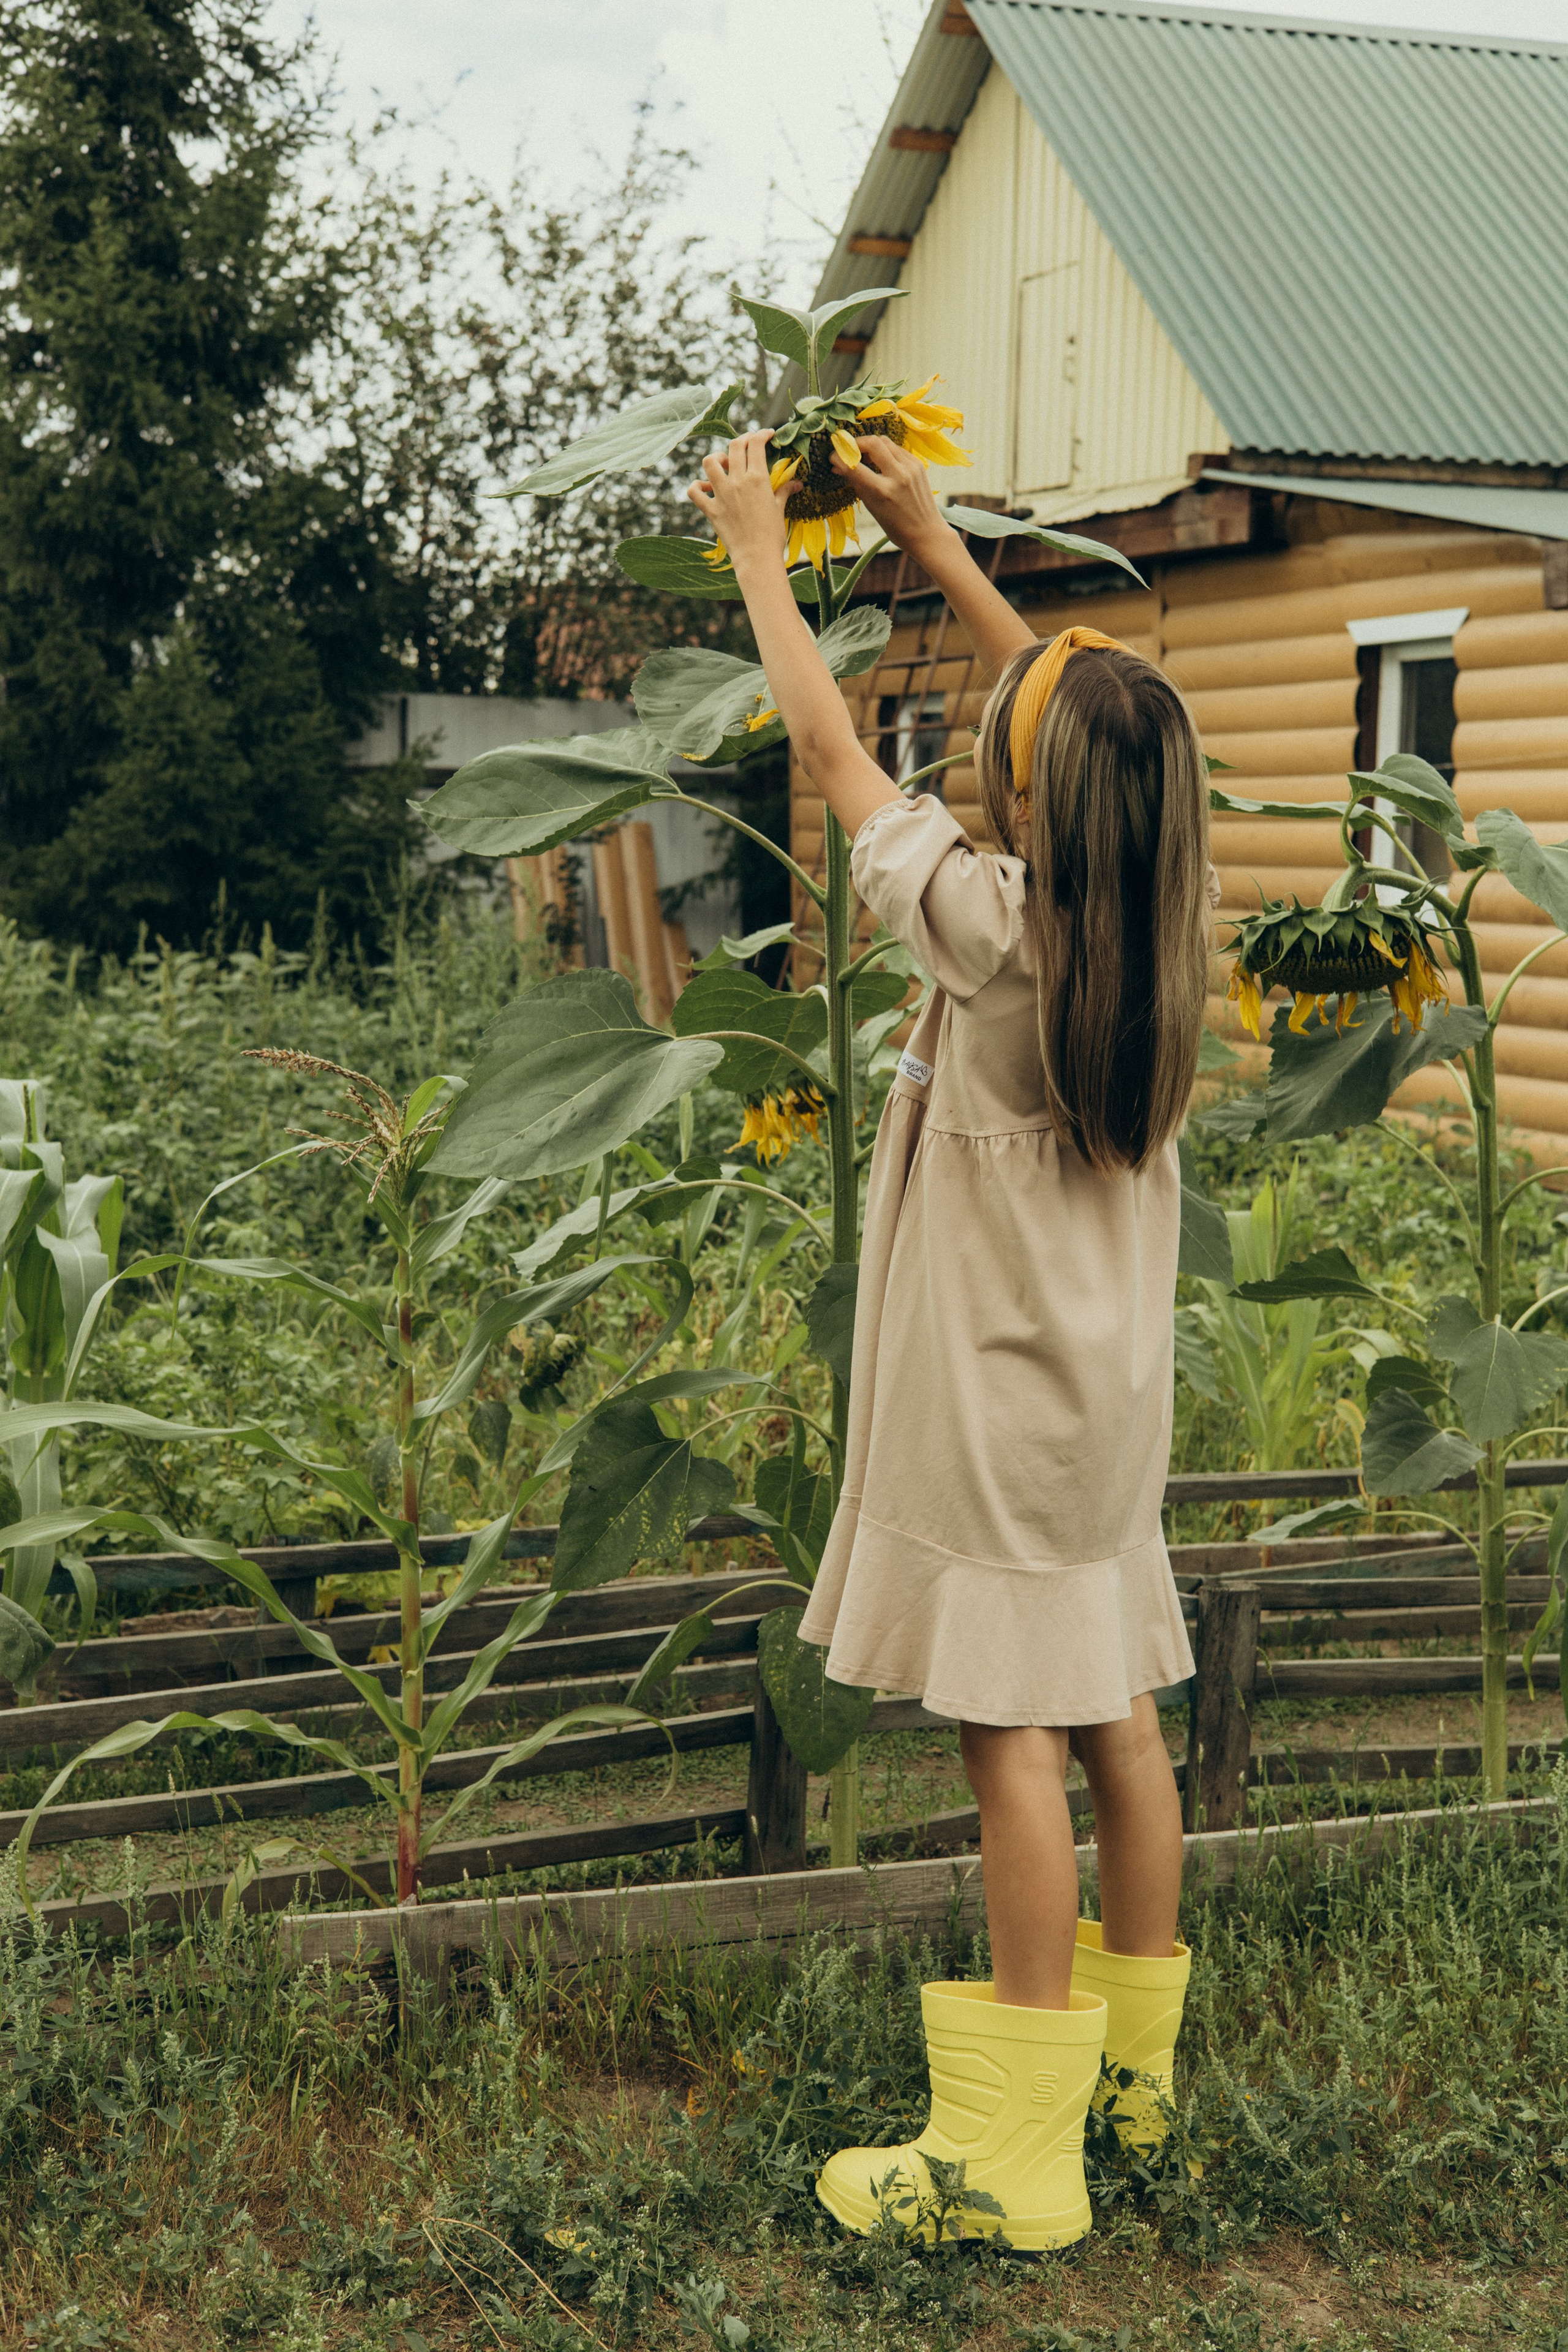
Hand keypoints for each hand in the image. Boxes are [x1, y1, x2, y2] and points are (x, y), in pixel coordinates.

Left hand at [687, 431, 792, 572]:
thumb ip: (784, 491)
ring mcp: (722, 495)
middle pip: (734, 446)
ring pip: (709, 462)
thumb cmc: (772, 535)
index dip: (761, 434)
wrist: (757, 558)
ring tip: (723, 464)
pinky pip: (694, 491)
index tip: (766, 435)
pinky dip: (697, 487)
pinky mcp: (711, 510)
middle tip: (747, 445)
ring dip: (716, 458)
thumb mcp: (779, 509)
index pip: (756, 444)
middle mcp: (737, 482)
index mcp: (757, 478)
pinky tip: (705, 488)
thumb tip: (797, 483)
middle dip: (742, 440)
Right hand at [833, 435, 955, 562]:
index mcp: (883, 492)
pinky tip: (879, 461)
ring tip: (862, 455)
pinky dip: (884, 451)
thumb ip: (856, 483)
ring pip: (885, 441)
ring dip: (870, 445)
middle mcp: (898, 476)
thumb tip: (838, 466)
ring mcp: (910, 467)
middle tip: (848, 450)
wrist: (927, 532)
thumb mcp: (872, 507)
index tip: (832, 456)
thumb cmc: (895, 526)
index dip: (839, 457)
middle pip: (872, 443)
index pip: (855, 466)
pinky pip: (896, 448)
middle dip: (856, 443)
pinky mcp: (918, 464)